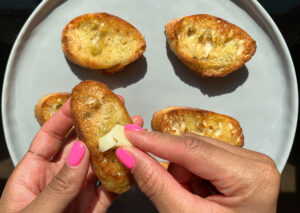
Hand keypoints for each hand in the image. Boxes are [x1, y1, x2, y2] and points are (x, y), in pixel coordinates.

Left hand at [0, 97, 142, 212]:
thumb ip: (58, 185)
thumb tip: (80, 152)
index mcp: (31, 176)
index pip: (49, 138)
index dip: (64, 117)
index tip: (80, 101)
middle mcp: (56, 180)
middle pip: (79, 147)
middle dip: (96, 128)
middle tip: (114, 111)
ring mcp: (75, 194)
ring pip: (97, 167)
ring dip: (113, 149)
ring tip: (130, 132)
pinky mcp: (90, 209)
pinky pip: (107, 190)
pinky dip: (120, 178)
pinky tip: (131, 165)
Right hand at [116, 127, 279, 212]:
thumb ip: (157, 184)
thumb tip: (132, 155)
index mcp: (250, 178)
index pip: (193, 150)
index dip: (157, 141)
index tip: (131, 135)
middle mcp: (254, 163)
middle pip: (195, 147)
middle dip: (173, 167)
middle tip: (155, 177)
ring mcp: (250, 162)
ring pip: (197, 150)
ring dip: (183, 173)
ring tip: (190, 199)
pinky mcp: (241, 165)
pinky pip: (204, 156)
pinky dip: (191, 173)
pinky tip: (197, 193)